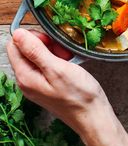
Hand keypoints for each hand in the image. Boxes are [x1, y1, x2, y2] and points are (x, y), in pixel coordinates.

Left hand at [7, 29, 127, 145]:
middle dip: (43, 43)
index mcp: (25, 76)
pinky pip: (46, 63)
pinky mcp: (46, 83)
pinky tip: (67, 63)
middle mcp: (27, 79)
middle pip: (25, 49)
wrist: (92, 114)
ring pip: (37, 55)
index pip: (14, 45)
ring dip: (52, 50)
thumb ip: (35, 51)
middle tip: (59, 50)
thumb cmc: (78, 94)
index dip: (30, 37)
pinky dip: (57, 58)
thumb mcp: (56, 68)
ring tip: (66, 57)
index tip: (48, 40)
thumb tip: (17, 34)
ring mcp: (36, 82)